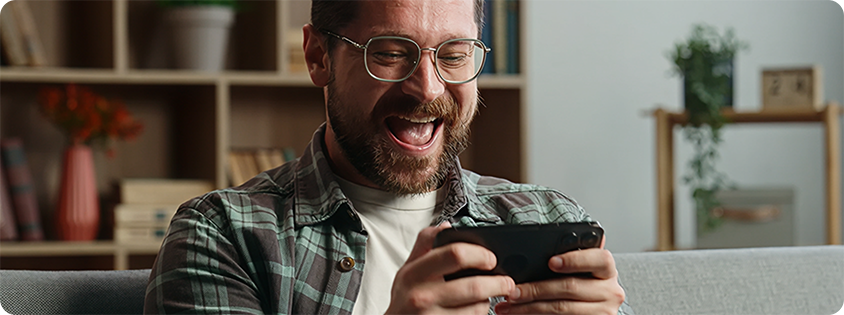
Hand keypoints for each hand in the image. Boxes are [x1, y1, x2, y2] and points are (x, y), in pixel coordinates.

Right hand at [385, 222, 516, 314]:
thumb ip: (425, 244)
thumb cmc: (404, 298)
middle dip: (498, 282)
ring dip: (488, 301)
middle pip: (474, 286)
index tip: (491, 257)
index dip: (480, 254)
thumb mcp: (407, 268)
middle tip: (506, 281)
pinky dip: (480, 314)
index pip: (455, 254)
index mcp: (414, 273)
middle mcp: (421, 296)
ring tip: (487, 296)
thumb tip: (447, 226)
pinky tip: (475, 309)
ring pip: (477, 307)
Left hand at [494, 237, 624, 314]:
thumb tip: (537, 252)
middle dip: (537, 288)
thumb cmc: (583, 283)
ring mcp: (603, 311)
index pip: (598, 259)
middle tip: (514, 290)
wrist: (593, 309)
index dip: (574, 259)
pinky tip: (521, 313)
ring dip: (530, 307)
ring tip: (510, 304)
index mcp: (607, 269)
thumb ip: (570, 258)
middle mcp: (610, 291)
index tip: (551, 261)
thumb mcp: (582, 269)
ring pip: (562, 308)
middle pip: (571, 287)